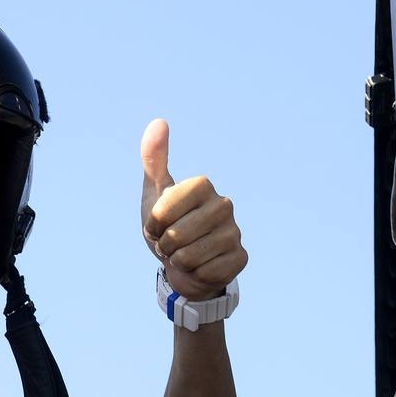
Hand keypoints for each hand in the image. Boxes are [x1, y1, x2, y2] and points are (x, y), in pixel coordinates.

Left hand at [140, 118, 247, 299]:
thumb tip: (159, 122)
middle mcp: (224, 204)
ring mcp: (235, 232)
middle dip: (165, 245)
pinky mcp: (241, 257)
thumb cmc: (168, 224)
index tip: (158, 224)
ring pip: (190, 256)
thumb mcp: (154, 192)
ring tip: (183, 253)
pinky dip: (196, 274)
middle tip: (171, 242)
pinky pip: (207, 272)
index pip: (163, 210)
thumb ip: (154, 158)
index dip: (154, 224)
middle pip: (176, 235)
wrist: (184, 263)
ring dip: (179, 261)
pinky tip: (201, 266)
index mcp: (202, 185)